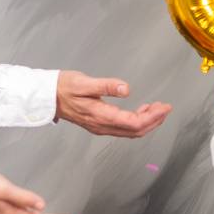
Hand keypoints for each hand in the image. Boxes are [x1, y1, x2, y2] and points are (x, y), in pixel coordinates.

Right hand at [56, 72, 171, 138]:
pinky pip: (123, 128)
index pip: (134, 123)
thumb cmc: (63, 87)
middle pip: (135, 131)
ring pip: (130, 131)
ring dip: (147, 122)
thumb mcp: (84, 82)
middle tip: (166, 108)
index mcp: (101, 116)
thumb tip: (126, 89)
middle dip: (154, 120)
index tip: (164, 107)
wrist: (46, 97)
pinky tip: (142, 110)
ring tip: (158, 108)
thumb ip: (106, 86)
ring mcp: (101, 127)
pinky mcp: (100, 125)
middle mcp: (102, 126)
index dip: (152, 117)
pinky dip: (137, 122)